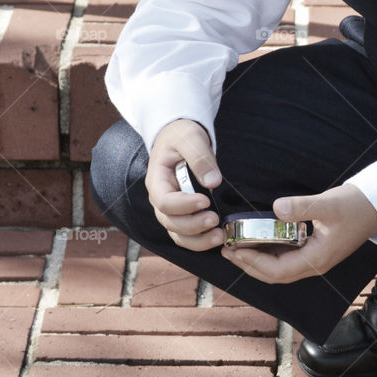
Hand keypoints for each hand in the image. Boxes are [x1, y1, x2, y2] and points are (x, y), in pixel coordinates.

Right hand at [146, 119, 223, 251]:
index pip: (164, 201)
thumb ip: (200, 158)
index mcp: (157, 180)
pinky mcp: (183, 215)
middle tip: (215, 220)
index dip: (183, 205)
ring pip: (178, 234)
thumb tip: (213, 182)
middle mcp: (161, 199)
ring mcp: (171, 210)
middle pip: (170, 222)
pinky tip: (218, 237)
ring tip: (219, 236)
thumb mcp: (191, 138)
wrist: (179, 138)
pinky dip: (201, 241)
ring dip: (198, 240)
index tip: (206, 200)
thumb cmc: (181, 135)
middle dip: (193, 226)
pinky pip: (187, 236)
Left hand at [221, 185, 376, 284]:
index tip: (233, 250)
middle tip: (227, 251)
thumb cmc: (356, 206)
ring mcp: (315, 259)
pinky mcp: (315, 250)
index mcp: (317, 259)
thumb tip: (276, 209)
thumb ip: (302, 207)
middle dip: (249, 265)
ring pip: (279, 269)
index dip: (253, 263)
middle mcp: (314, 264)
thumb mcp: (329, 204)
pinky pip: (286, 258)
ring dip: (256, 261)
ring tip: (236, 247)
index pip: (278, 271)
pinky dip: (268, 253)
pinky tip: (257, 240)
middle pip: (275, 275)